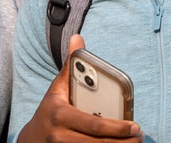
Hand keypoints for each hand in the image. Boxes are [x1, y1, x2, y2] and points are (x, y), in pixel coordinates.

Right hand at [18, 34, 141, 142]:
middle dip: (122, 140)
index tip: (134, 125)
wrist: (32, 138)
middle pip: (97, 142)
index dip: (115, 127)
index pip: (92, 123)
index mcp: (60, 114)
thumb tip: (78, 38)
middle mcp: (60, 135)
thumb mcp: (57, 88)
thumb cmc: (51, 110)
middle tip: (139, 135)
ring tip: (134, 142)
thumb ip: (71, 67)